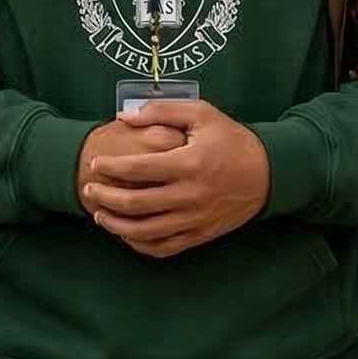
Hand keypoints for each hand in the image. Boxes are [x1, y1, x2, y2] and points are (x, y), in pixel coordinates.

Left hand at [79, 100, 267, 258]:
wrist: (268, 172)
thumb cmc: (231, 139)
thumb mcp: (201, 113)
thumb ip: (162, 111)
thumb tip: (125, 115)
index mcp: (188, 163)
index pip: (138, 170)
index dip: (111, 168)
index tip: (95, 162)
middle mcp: (190, 195)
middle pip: (136, 204)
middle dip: (106, 198)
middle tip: (89, 189)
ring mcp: (195, 219)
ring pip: (146, 232)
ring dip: (117, 225)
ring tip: (100, 215)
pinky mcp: (200, 234)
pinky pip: (165, 247)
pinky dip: (141, 245)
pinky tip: (127, 234)